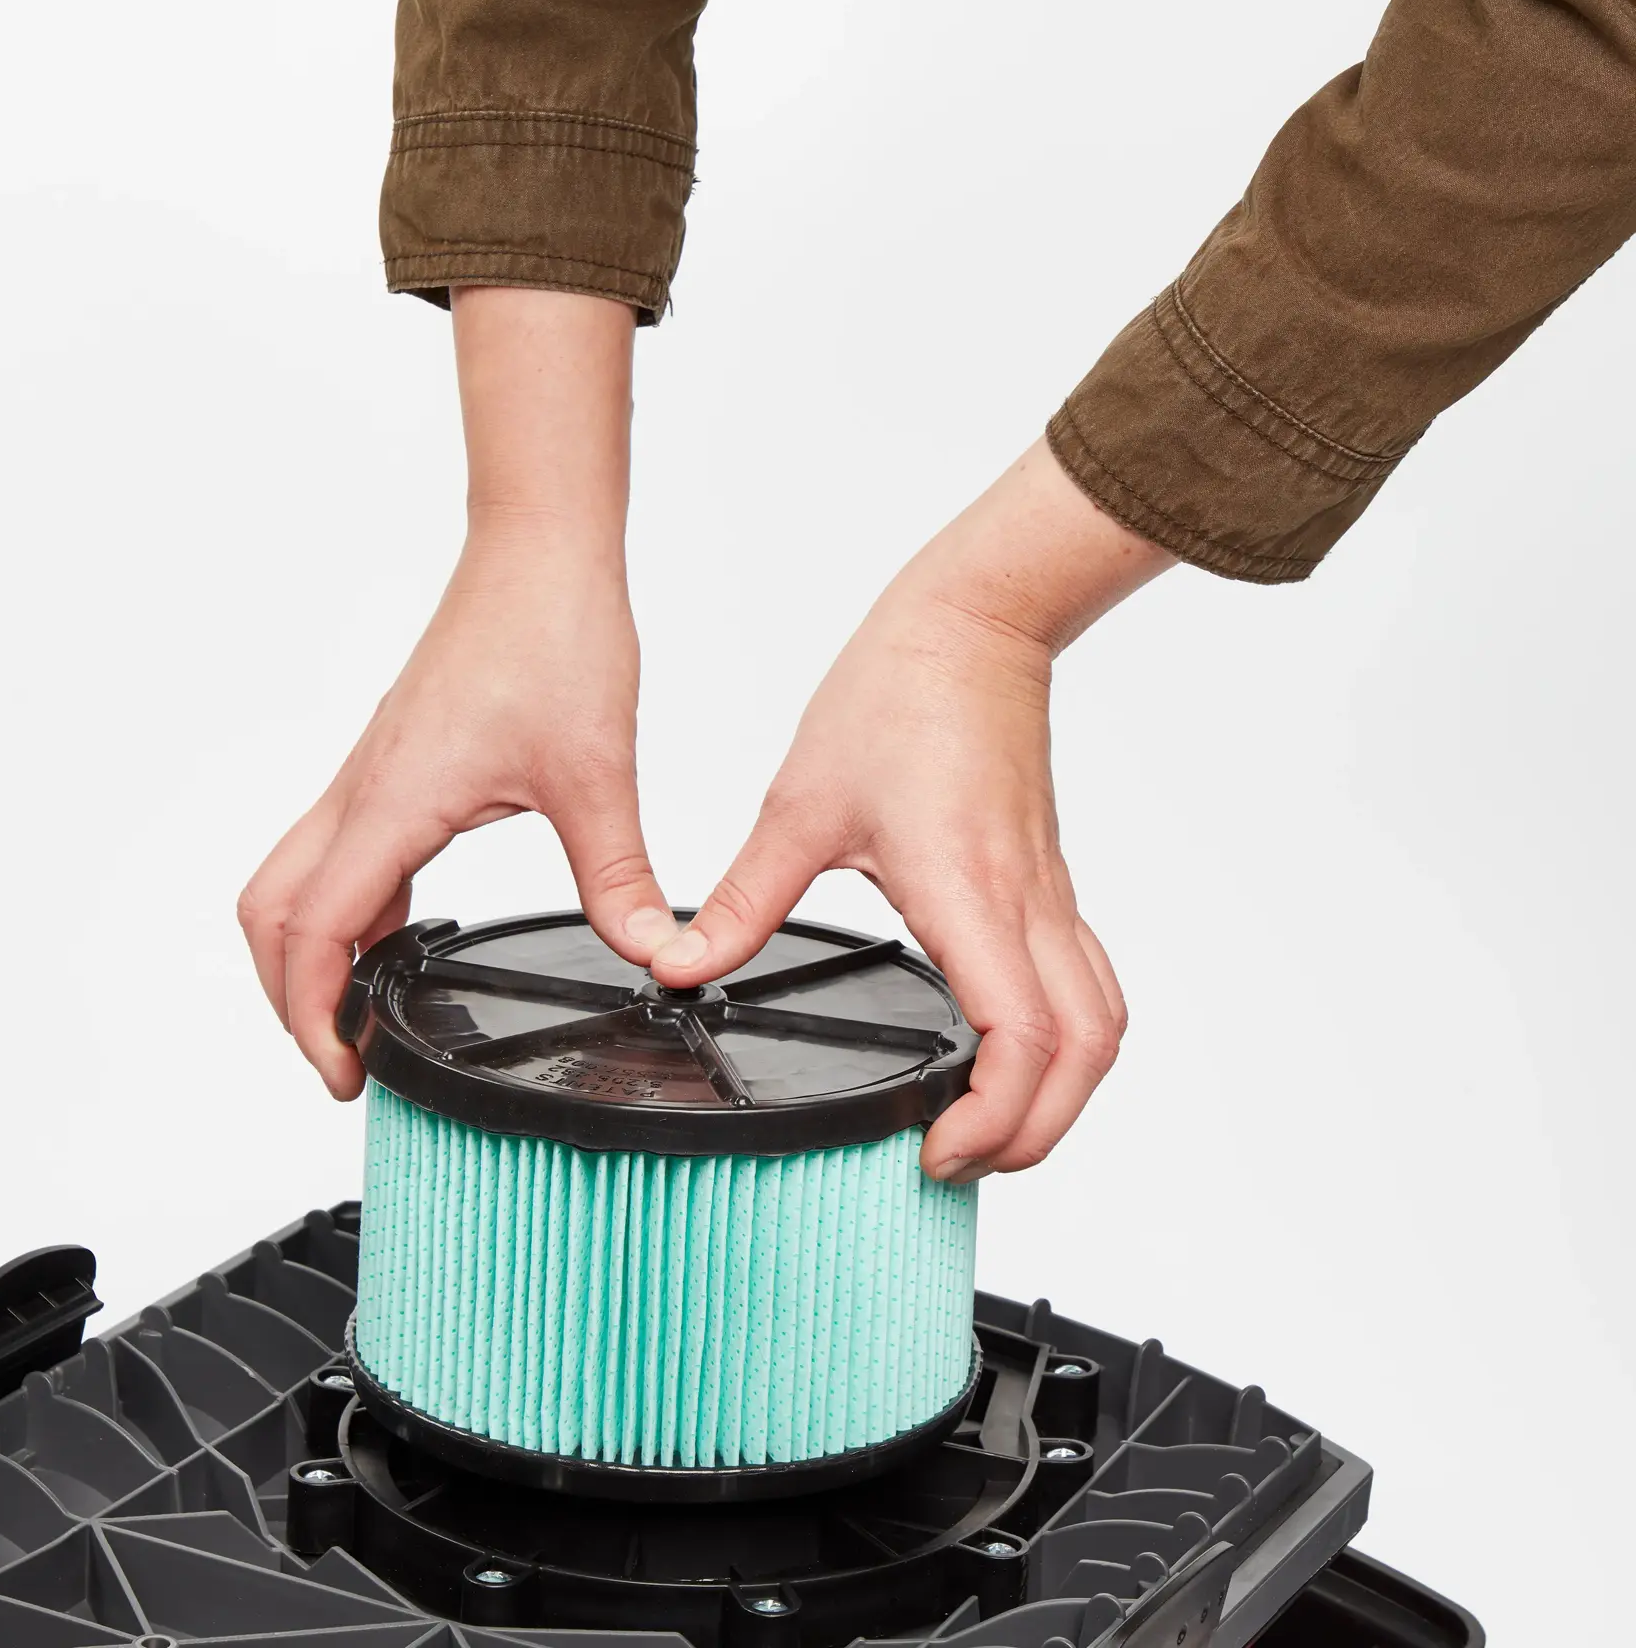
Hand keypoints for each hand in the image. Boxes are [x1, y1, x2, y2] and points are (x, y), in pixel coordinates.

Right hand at [239, 289, 676, 1097]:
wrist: (539, 551)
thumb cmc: (552, 635)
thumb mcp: (596, 776)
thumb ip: (622, 877)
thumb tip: (654, 953)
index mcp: (393, 802)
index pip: (317, 932)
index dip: (315, 1016)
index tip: (346, 1073)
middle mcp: (364, 789)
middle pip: (273, 912)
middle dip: (289, 995)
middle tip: (342, 1057)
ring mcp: (373, 773)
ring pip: (297, 878)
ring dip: (310, 951)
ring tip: (363, 1014)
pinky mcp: (397, 760)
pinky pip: (342, 850)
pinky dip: (349, 907)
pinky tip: (401, 934)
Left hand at [650, 439, 1173, 1177]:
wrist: (972, 625)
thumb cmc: (898, 695)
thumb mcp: (799, 807)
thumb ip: (743, 898)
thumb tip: (683, 965)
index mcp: (967, 890)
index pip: (1020, 1037)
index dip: (992, 1117)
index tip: (935, 1152)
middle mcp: (1025, 903)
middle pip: (1084, 1055)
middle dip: (1036, 1132)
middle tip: (959, 1161)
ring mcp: (1048, 895)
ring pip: (1103, 1025)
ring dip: (1063, 1094)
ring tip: (990, 1126)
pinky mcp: (1049, 883)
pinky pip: (1088, 984)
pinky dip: (1066, 1042)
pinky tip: (1012, 1053)